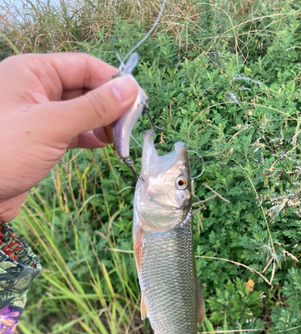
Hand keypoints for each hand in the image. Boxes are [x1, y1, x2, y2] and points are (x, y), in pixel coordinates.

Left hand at [0, 53, 138, 221]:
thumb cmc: (3, 152)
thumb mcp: (52, 125)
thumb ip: (93, 107)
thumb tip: (131, 89)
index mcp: (33, 71)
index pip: (84, 66)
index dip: (113, 82)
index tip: (137, 102)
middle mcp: (35, 88)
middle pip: (85, 88)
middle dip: (110, 106)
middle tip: (130, 127)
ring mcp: (38, 114)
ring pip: (81, 111)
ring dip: (103, 123)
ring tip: (120, 140)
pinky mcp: (41, 138)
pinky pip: (73, 130)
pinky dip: (91, 137)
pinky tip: (106, 145)